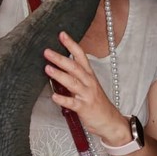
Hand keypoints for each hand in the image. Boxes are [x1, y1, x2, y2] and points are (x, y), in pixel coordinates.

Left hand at [44, 31, 130, 145]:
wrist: (110, 121)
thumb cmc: (96, 102)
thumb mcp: (88, 84)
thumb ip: (75, 74)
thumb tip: (59, 64)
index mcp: (89, 75)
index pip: (81, 56)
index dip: (71, 45)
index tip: (62, 34)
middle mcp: (89, 82)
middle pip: (75, 67)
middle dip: (61, 58)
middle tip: (47, 51)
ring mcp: (87, 95)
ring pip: (73, 83)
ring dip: (60, 75)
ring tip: (47, 69)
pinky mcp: (84, 108)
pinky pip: (73, 103)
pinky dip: (63, 99)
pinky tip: (54, 96)